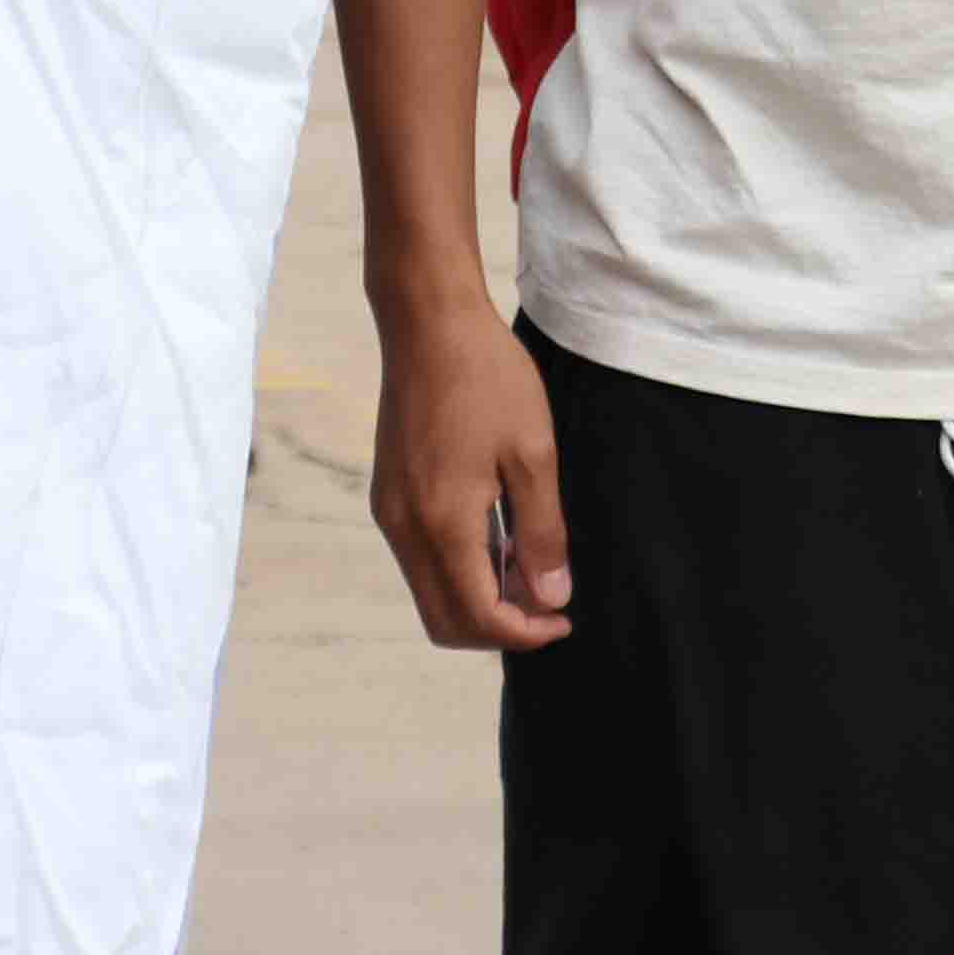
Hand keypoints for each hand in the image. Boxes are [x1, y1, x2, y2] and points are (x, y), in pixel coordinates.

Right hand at [366, 301, 573, 652]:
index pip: (480, 617)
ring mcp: (390, 511)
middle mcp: (405, 527)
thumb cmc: (487, 377)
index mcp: (442, 522)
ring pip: (430, 592)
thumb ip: (543, 533)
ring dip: (478, 597)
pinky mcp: (388, 494)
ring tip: (528, 560)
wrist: (428, 321)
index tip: (564, 617)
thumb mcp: (533, 453)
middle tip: (548, 599)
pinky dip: (458, 568)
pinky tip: (496, 533)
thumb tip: (551, 598)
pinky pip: (420, 559)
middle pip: (445, 621)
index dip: (526, 633)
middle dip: (499, 627)